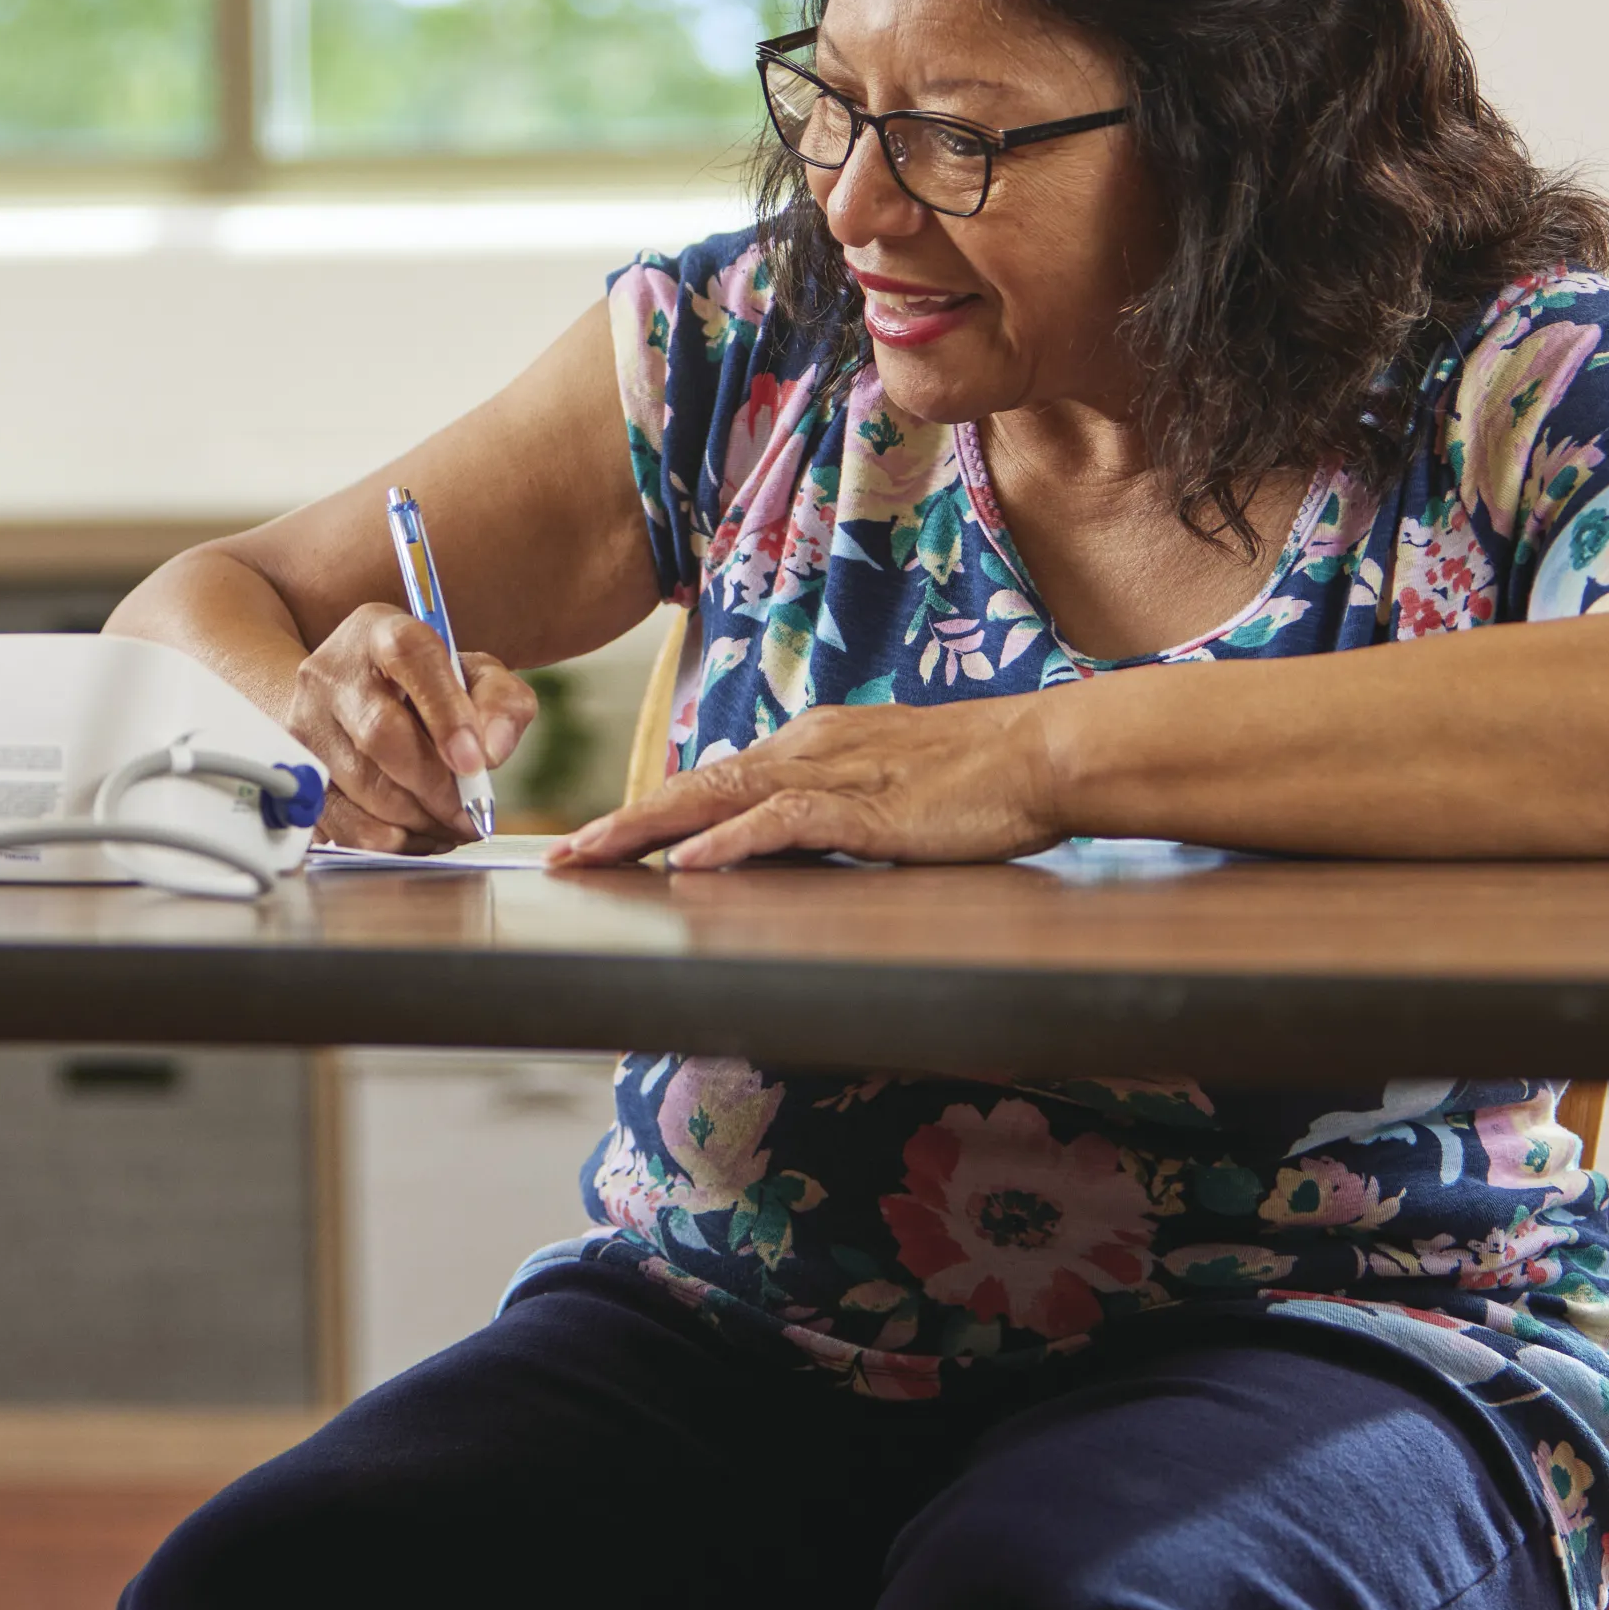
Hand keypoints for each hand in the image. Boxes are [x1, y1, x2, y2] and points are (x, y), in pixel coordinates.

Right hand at [283, 604, 536, 851]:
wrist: (352, 697)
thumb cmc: (424, 688)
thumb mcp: (475, 678)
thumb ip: (502, 703)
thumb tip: (490, 751)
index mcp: (382, 632)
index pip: (411, 657)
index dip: (446, 712)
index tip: (475, 762)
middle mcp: (333, 670)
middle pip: (380, 732)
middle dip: (435, 784)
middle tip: (468, 811)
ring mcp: (305, 720)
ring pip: (360, 784)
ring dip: (415, 817)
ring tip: (447, 823)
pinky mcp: (297, 771)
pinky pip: (337, 820)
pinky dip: (385, 839)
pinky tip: (413, 833)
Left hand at [554, 699, 1060, 867]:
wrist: (1043, 753)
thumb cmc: (977, 780)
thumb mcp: (884, 794)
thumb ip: (831, 815)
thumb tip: (782, 848)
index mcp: (810, 746)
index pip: (713, 779)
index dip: (651, 810)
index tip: (599, 838)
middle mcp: (808, 749)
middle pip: (695, 783)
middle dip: (624, 821)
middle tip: (565, 852)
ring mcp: (834, 773)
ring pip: (719, 796)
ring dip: (650, 828)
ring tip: (596, 854)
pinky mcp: (866, 807)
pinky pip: (782, 822)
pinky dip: (730, 841)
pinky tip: (691, 863)